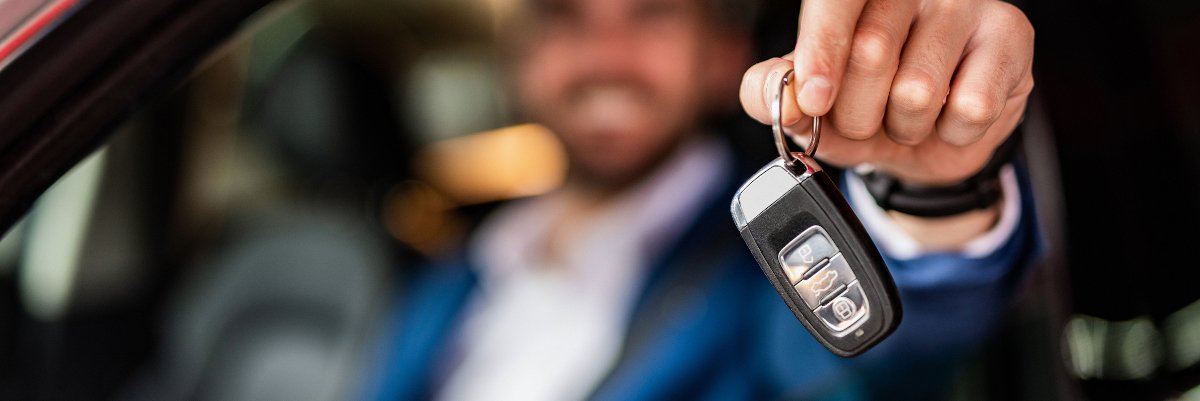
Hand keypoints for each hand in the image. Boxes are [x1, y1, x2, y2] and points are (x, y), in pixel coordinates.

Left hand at [739, 0, 1033, 186]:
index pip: (833, 4)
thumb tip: (780, 96)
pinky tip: (951, 116)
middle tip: (865, 120)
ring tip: (908, 117)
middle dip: (856, 113)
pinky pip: (970, 108)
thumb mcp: (811, 107)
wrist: (934, 140)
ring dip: (904, 127)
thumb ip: (773, 95)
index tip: (814, 99)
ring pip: (919, 89)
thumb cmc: (868, 107)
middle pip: (871, 53)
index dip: (820, 52)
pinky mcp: (1009, 35)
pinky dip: (952, 133)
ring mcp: (963, 6)